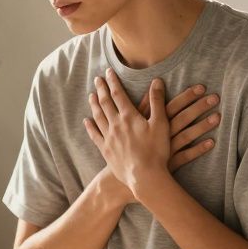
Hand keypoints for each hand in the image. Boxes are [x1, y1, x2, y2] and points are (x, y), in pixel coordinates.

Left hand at [84, 70, 169, 197]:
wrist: (145, 176)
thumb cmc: (156, 151)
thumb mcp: (161, 124)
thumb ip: (157, 102)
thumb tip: (156, 81)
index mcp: (129, 116)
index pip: (118, 94)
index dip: (113, 82)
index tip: (109, 72)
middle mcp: (115, 124)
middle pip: (105, 102)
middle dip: (101, 89)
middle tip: (97, 79)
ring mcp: (109, 138)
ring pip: (98, 117)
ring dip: (94, 104)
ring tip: (91, 95)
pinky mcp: (106, 150)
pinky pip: (95, 135)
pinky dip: (90, 126)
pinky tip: (86, 121)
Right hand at [135, 82, 220, 172]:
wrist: (127, 173)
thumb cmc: (131, 144)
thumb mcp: (134, 122)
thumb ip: (145, 103)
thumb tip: (155, 83)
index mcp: (151, 122)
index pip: (171, 105)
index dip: (186, 96)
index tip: (202, 87)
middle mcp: (159, 134)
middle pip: (181, 118)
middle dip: (199, 106)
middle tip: (215, 97)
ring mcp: (164, 149)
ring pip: (186, 135)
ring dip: (202, 126)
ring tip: (217, 117)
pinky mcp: (168, 163)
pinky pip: (185, 156)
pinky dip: (198, 149)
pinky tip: (212, 142)